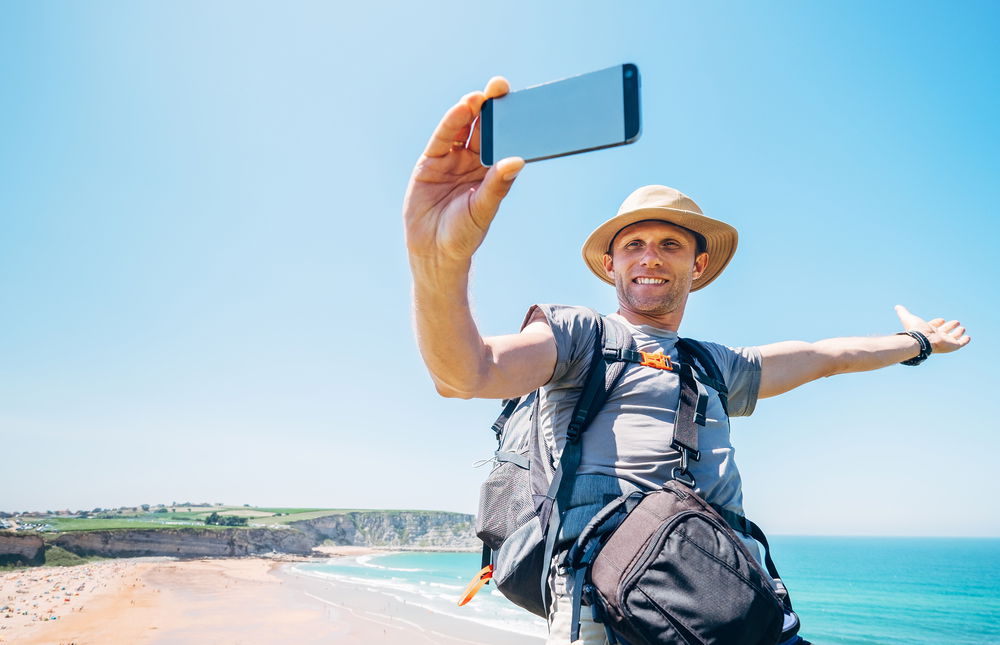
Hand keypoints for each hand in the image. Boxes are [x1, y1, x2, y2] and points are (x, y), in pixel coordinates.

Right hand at [403, 77, 525, 263]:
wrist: (433, 252)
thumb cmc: (463, 235)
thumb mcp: (482, 210)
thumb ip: (497, 186)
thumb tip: (518, 161)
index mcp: (490, 171)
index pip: (502, 140)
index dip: (510, 121)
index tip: (521, 102)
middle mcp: (472, 161)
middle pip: (483, 128)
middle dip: (491, 107)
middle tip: (500, 87)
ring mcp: (451, 159)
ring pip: (462, 129)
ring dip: (470, 111)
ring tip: (480, 97)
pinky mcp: (430, 161)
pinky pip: (442, 138)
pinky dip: (450, 123)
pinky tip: (461, 109)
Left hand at [894, 305, 970, 353]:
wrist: (921, 340)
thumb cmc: (915, 329)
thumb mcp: (908, 318)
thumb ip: (902, 312)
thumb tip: (897, 306)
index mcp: (928, 330)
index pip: (934, 326)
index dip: (937, 323)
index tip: (941, 319)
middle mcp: (936, 336)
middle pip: (944, 331)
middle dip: (949, 326)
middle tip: (956, 321)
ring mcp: (945, 341)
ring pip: (953, 337)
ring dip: (957, 332)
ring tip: (962, 328)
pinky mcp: (952, 346)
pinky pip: (960, 343)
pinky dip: (965, 340)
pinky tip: (968, 337)